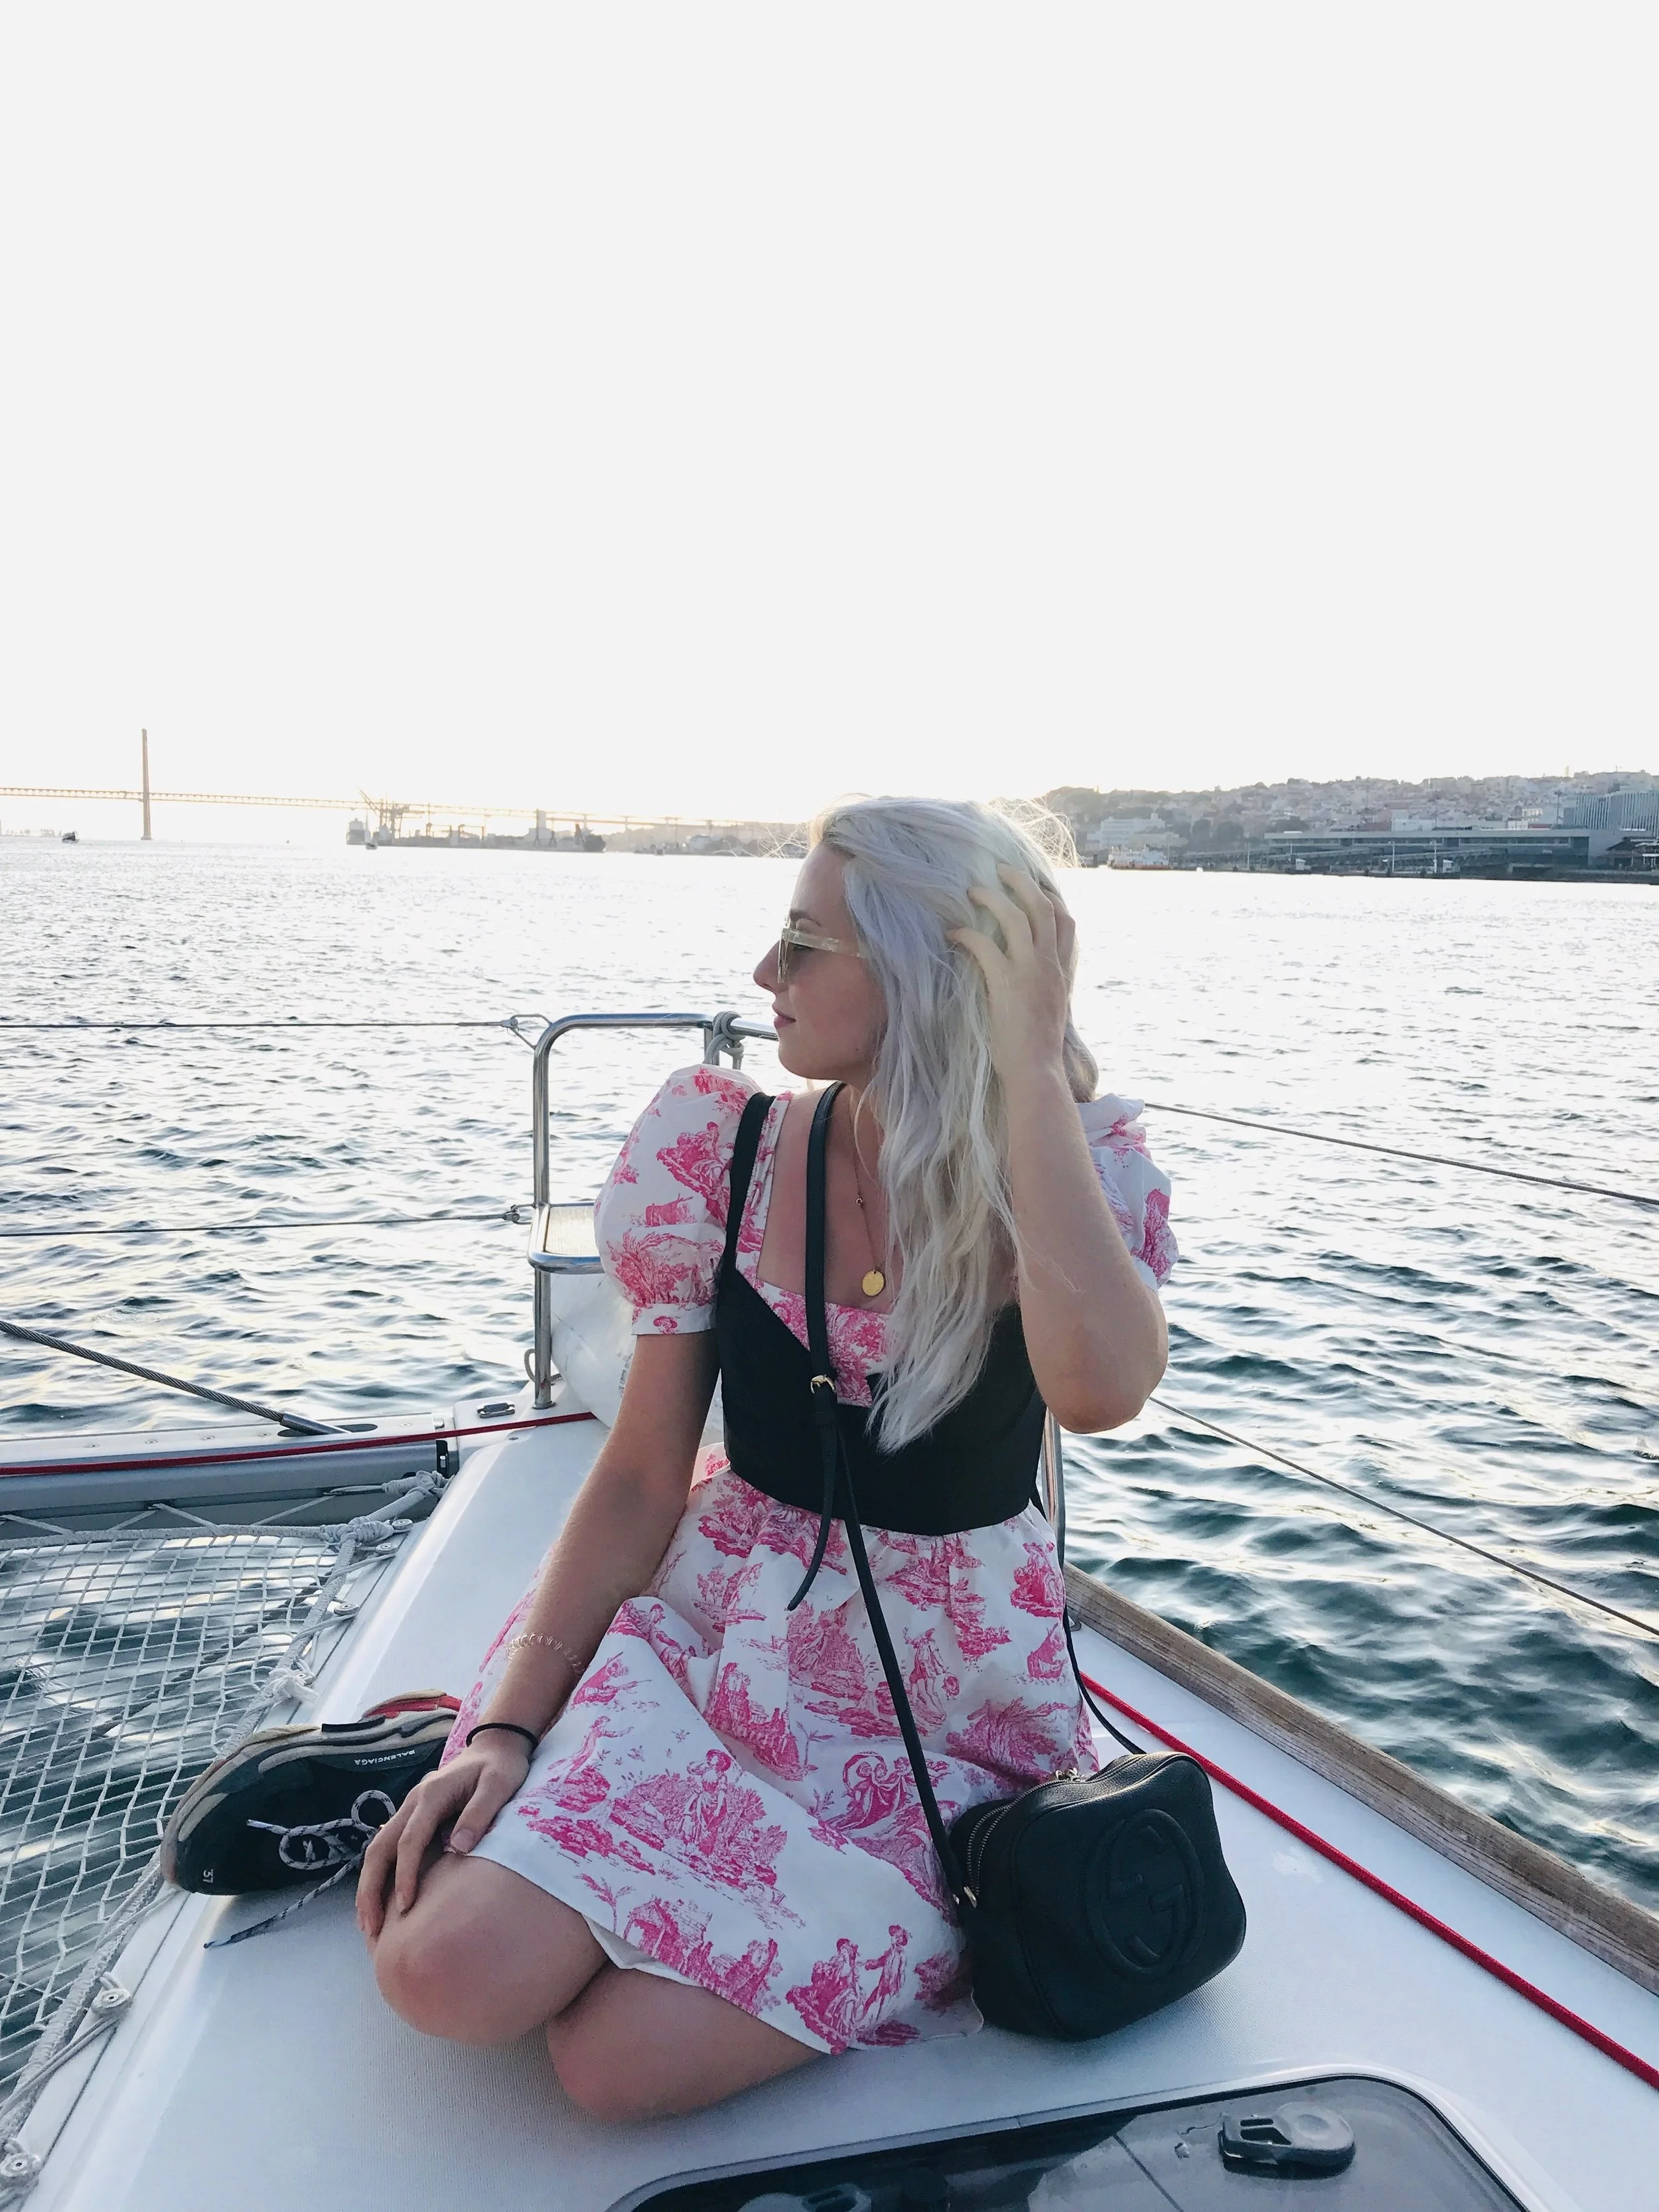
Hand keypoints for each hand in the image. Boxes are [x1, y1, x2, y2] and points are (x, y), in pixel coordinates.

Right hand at [356, 1738, 530, 1937]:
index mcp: (431, 1795)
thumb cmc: (501, 1767)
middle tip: (371, 1927)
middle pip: (380, 1847)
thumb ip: (479, 1813)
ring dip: (368, 1885)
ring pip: (377, 1848)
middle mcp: (413, 1801)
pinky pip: (388, 1847)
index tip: (406, 1907)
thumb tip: (458, 1849)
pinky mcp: (414, 1816)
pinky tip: (379, 1901)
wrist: (496, 1746)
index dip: (405, 1875)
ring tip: (369, 1924)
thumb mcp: (499, 1785)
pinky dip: (378, 1875)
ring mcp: (410, 1808)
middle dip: (370, 1887)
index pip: (409, 1841)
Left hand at [948, 865, 1076, 1087]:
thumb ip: (1044, 990)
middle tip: (1001, 870)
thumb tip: (1029, 981)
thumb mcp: (1050, 1013)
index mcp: (1062, 973)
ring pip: (1017, 917)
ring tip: (972, 892)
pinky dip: (967, 934)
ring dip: (993, 899)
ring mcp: (1030, 972)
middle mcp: (1050, 966)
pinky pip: (985, 946)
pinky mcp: (1006, 983)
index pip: (1067, 923)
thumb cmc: (1038, 1051)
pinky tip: (953, 934)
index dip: (1051, 899)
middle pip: (1045, 908)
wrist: (1038, 1073)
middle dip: (1023, 883)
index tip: (1034, 886)